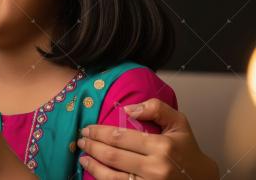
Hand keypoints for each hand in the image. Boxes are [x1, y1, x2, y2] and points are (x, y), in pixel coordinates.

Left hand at [78, 98, 218, 178]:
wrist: (202, 179)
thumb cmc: (187, 149)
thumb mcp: (179, 123)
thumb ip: (156, 108)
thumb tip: (127, 109)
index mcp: (162, 146)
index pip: (120, 137)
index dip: (99, 132)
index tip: (87, 129)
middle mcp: (155, 167)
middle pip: (112, 156)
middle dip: (92, 147)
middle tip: (81, 140)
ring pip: (111, 176)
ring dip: (93, 165)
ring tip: (83, 156)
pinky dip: (103, 179)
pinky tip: (94, 171)